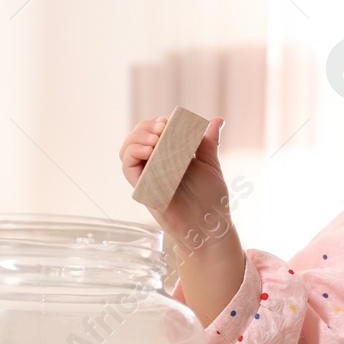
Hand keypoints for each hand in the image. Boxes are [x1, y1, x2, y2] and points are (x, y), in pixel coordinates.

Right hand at [119, 113, 230, 240]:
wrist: (211, 223)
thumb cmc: (211, 197)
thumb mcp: (210, 163)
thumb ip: (208, 142)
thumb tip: (217, 119)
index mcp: (168, 157)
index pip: (151, 133)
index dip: (154, 123)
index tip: (167, 120)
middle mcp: (154, 165)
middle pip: (136, 139)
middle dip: (145, 127)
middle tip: (161, 126)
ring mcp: (147, 176)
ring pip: (127, 151)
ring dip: (137, 138)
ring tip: (155, 138)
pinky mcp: (143, 188)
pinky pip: (128, 168)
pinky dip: (133, 154)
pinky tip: (149, 150)